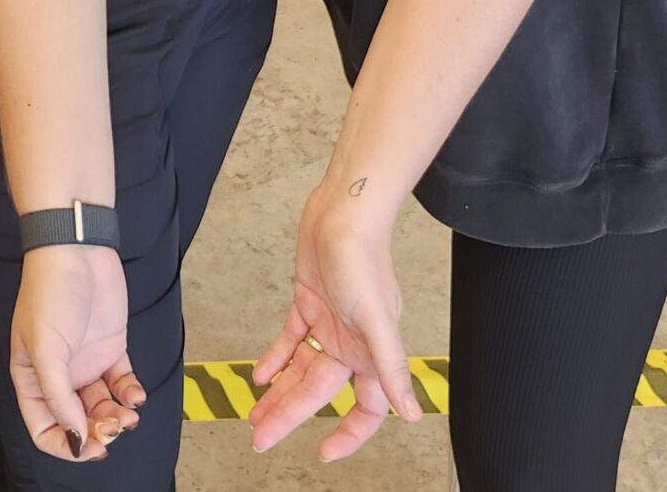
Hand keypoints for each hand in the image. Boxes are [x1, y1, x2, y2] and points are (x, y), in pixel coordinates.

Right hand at [10, 245, 145, 460]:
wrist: (77, 250)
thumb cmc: (50, 293)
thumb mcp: (45, 351)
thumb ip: (59, 398)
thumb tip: (75, 439)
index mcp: (32, 379)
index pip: (44, 428)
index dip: (65, 445)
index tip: (88, 446)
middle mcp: (59, 375)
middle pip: (77, 422)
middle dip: (96, 432)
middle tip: (113, 427)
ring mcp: (86, 362)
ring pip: (101, 407)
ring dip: (116, 418)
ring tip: (128, 413)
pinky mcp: (110, 348)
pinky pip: (122, 384)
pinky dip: (131, 395)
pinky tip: (136, 395)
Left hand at [246, 185, 421, 459]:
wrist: (343, 212)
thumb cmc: (364, 259)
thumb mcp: (376, 319)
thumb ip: (390, 367)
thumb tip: (411, 413)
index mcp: (372, 353)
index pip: (366, 408)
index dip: (349, 434)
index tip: (325, 454)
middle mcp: (351, 343)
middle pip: (318, 392)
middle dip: (291, 417)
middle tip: (261, 438)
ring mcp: (329, 324)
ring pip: (300, 370)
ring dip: (278, 393)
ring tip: (255, 416)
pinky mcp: (309, 302)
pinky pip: (290, 340)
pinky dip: (276, 358)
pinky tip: (260, 376)